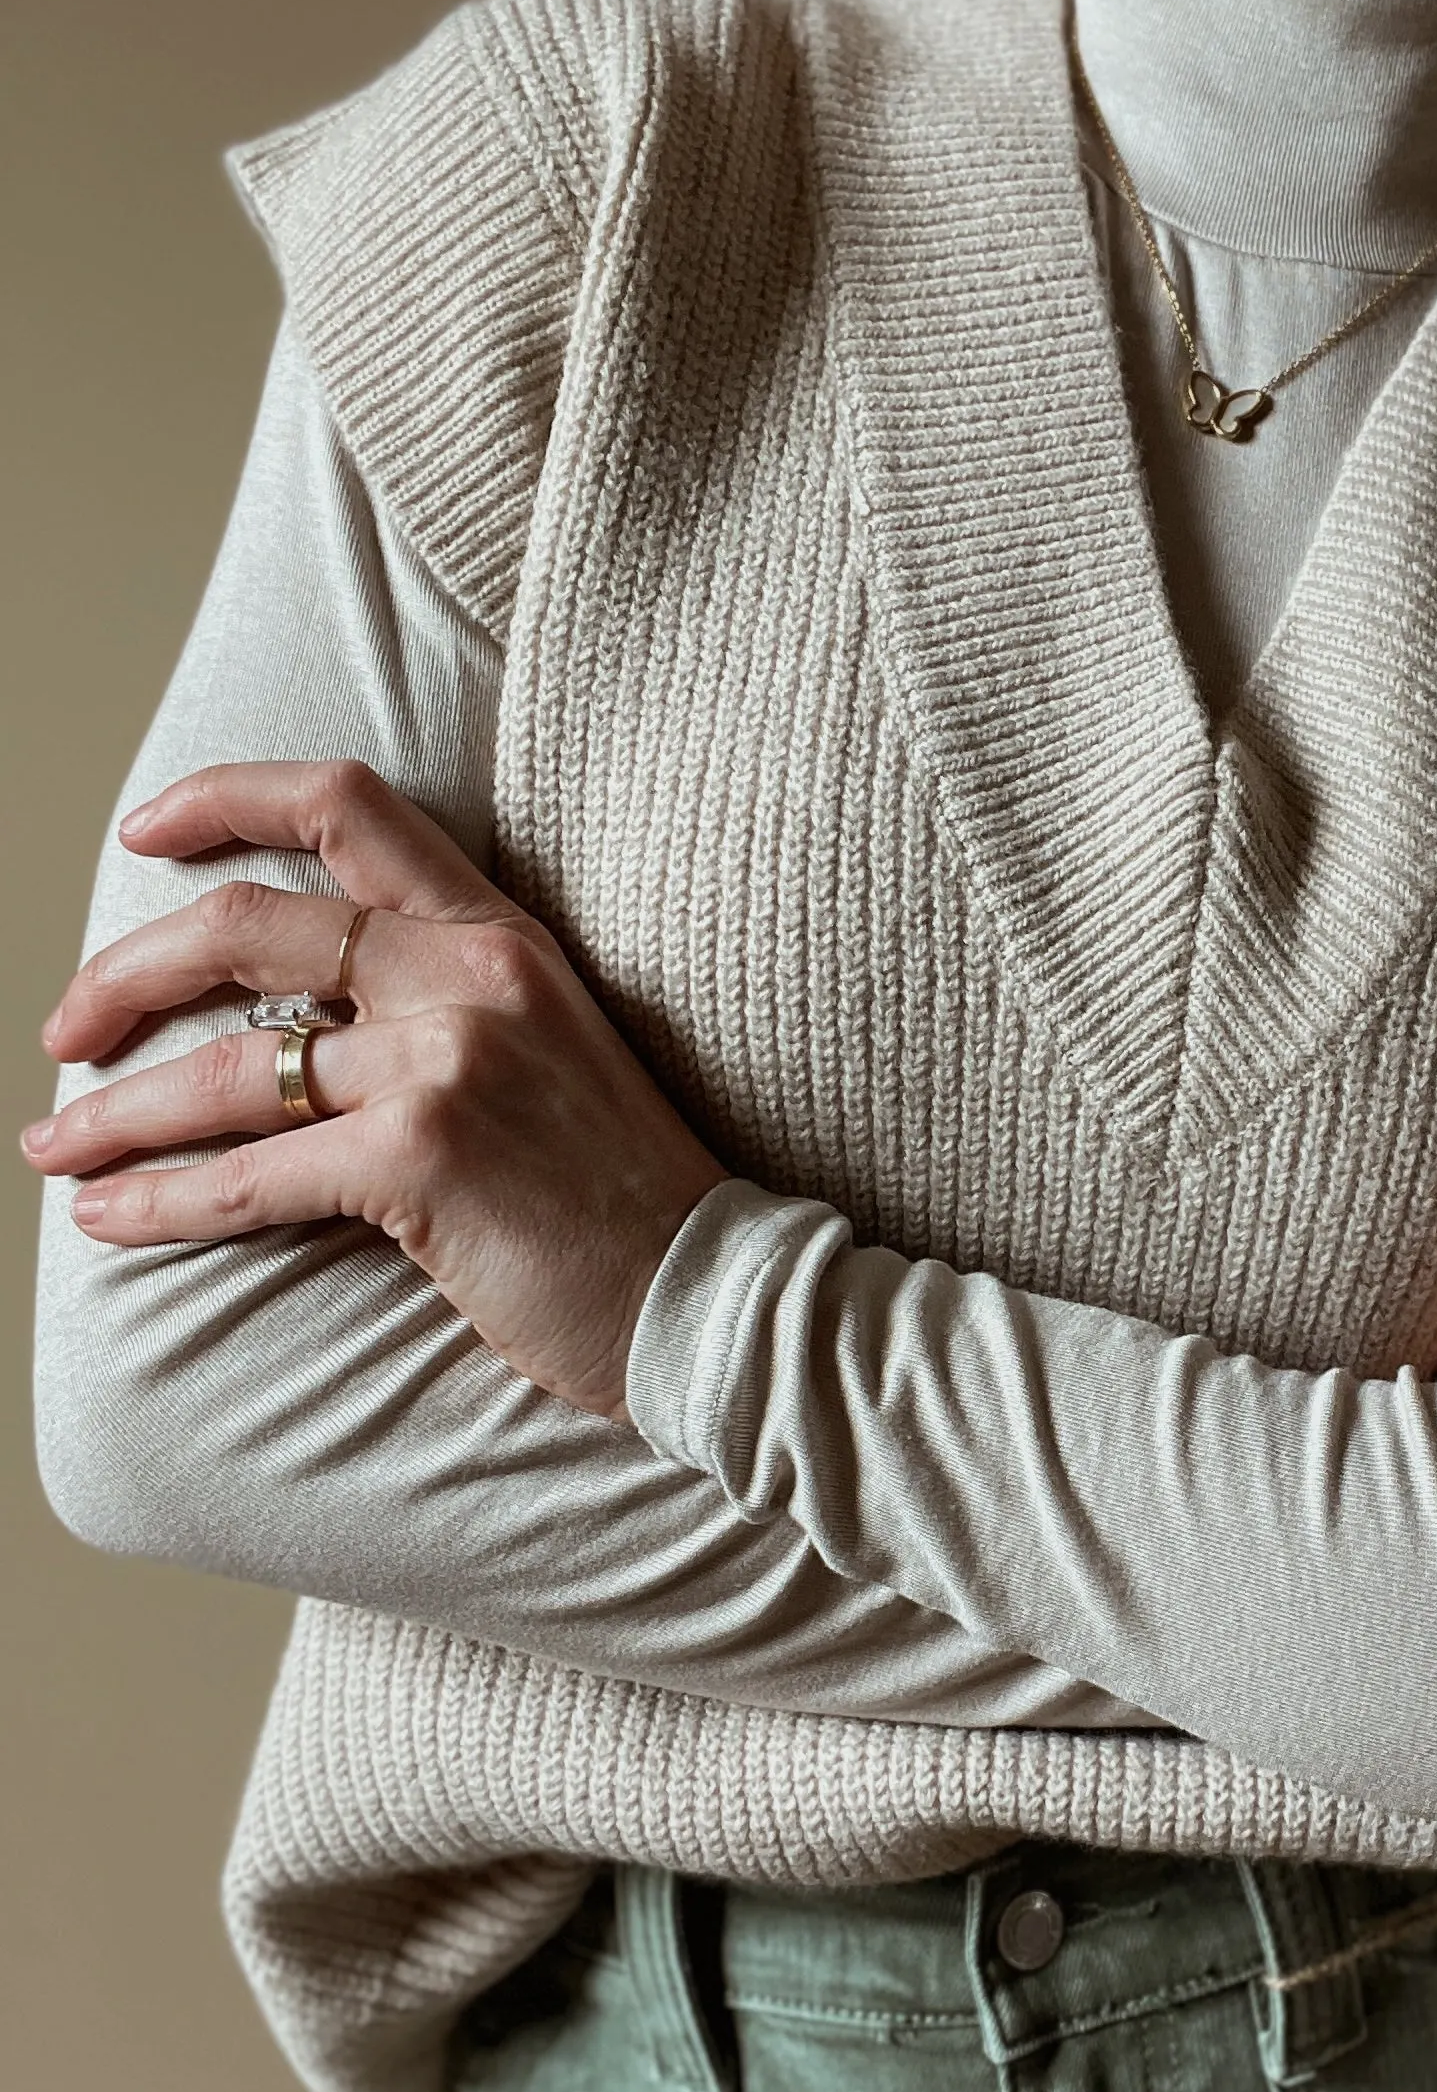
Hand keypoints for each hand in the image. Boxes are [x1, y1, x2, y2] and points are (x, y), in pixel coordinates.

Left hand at [23, 760, 729, 1418]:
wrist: (715, 1294)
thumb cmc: (624, 1198)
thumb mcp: (550, 1054)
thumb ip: (446, 1009)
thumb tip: (300, 1031)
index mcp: (501, 935)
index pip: (347, 806)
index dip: (224, 798)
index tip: (144, 834)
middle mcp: (471, 975)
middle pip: (247, 928)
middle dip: (122, 973)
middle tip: (67, 1027)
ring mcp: (448, 1063)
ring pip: (227, 1068)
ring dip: (115, 1112)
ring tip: (56, 1145)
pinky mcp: (424, 1160)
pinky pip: (248, 1177)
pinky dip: (158, 1202)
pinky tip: (107, 1218)